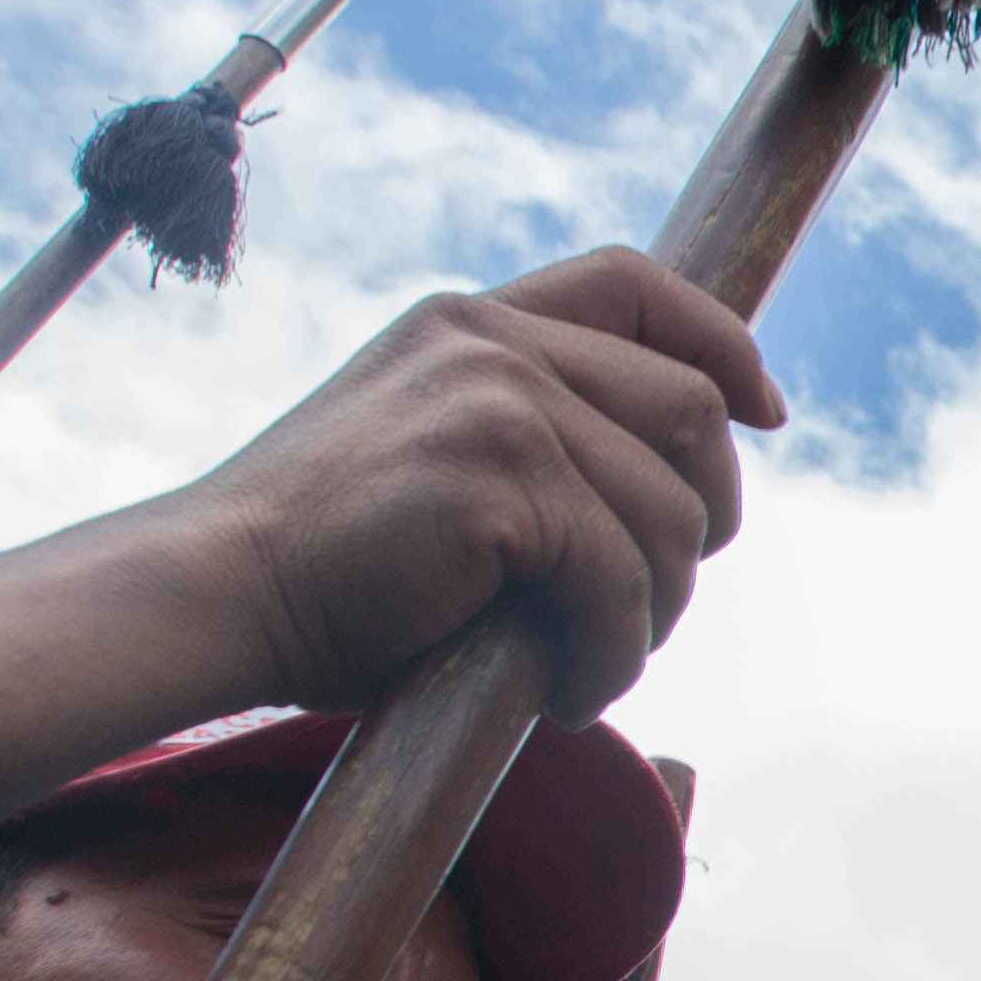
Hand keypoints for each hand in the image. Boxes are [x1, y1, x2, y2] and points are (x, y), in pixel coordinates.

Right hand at [166, 252, 782, 722]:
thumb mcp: (428, 450)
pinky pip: (620, 584)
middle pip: (688, 412)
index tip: (764, 416)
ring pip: (668, 515)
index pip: (636, 286)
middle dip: (703, 521)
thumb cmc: (324, 561)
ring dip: (654, 613)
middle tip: (651, 603)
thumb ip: (527, 429)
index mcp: (473, 320)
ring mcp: (496, 404)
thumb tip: (669, 478)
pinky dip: (612, 658)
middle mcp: (491, 342)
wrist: (217, 594)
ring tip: (590, 663)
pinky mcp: (498, 483)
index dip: (722, 344)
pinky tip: (562, 694)